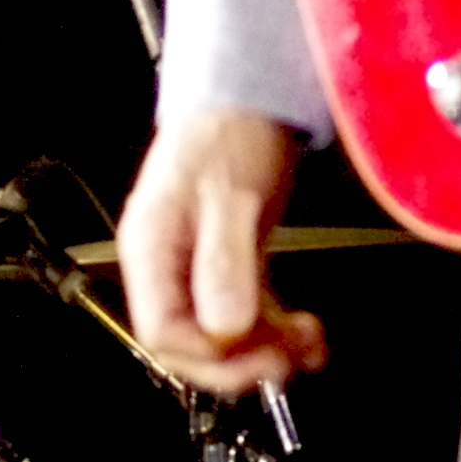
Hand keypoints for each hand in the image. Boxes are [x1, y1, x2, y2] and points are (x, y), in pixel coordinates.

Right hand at [118, 106, 327, 395]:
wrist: (248, 100)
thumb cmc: (230, 138)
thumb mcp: (231, 198)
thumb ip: (224, 265)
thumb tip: (225, 331)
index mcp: (150, 251)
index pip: (162, 331)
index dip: (209, 355)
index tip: (261, 353)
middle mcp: (165, 268)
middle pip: (188, 345)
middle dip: (240, 362)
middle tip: (290, 361)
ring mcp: (195, 270)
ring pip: (220, 337)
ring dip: (265, 350)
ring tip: (310, 344)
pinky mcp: (226, 267)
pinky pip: (244, 317)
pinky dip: (275, 333)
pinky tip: (306, 333)